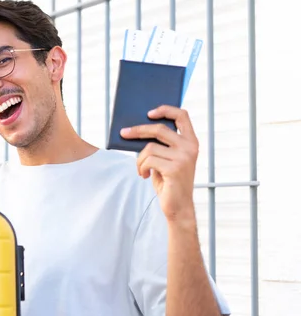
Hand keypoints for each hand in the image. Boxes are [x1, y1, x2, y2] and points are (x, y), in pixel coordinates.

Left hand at [120, 105, 198, 222]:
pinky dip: (141, 167)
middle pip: (159, 129)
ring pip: (149, 147)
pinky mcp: (175, 168)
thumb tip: (138, 129)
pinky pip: (148, 160)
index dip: (165, 110)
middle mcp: (190, 147)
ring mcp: (184, 158)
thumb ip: (161, 144)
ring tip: (141, 169)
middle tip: (123, 133)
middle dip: (138, 130)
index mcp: (191, 141)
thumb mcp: (167, 159)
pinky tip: (143, 175)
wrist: (178, 206)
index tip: (149, 112)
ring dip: (139, 159)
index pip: (182, 116)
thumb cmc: (169, 181)